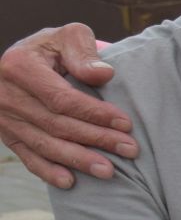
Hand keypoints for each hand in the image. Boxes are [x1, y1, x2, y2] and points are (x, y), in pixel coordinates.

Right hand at [0, 24, 133, 187]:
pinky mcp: (6, 134)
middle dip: (96, 139)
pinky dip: (47, 171)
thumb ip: (83, 51)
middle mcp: (6, 94)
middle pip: (57, 124)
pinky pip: (27, 156)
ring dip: (78, 160)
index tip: (126, 123)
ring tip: (109, 170)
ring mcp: (4, 117)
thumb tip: (103, 74)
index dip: (94, 113)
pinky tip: (69, 182)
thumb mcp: (68, 37)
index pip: (62, 98)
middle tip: (129, 149)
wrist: (23, 60)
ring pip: (44, 143)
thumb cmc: (54, 48)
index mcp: (20, 67)